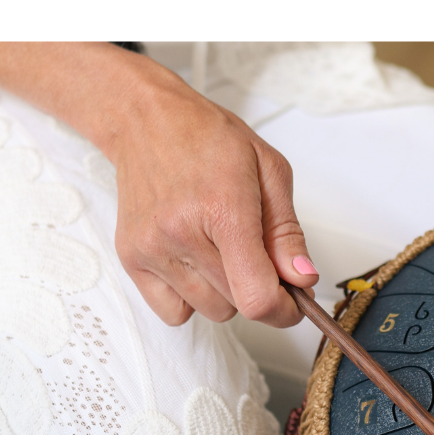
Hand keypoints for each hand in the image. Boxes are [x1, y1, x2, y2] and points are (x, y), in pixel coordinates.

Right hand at [0, 43, 317, 330]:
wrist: (148, 121)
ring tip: (220, 246)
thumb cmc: (208, 138)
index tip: (294, 302)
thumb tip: (302, 278)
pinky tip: (194, 261)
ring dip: (225, 292)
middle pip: (237, 306)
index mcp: (223, 208)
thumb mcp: (269, 170)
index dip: (284, 310)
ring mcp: (152, 249)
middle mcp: (181, 233)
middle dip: (259, 288)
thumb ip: (287, 231)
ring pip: (208, 311)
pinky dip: (191, 298)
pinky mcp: (131, 259)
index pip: (256, 296)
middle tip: (258, 253)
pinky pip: (173, 313)